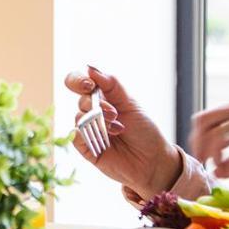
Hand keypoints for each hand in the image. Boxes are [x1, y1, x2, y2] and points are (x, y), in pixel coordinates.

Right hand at [64, 65, 182, 199]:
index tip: (89, 85)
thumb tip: (90, 67)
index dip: (78, 80)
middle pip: (79, 99)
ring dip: (99, 121)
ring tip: (119, 129)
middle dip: (95, 103)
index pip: (79, 82)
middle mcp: (93, 112)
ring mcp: (88, 130)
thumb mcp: (131, 103)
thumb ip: (111, 84)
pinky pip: (75, 137)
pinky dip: (87, 135)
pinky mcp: (86, 148)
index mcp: (102, 97)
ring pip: (79, 117)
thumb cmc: (144, 131)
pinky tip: (106, 139)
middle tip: (113, 112)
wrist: (153, 161)